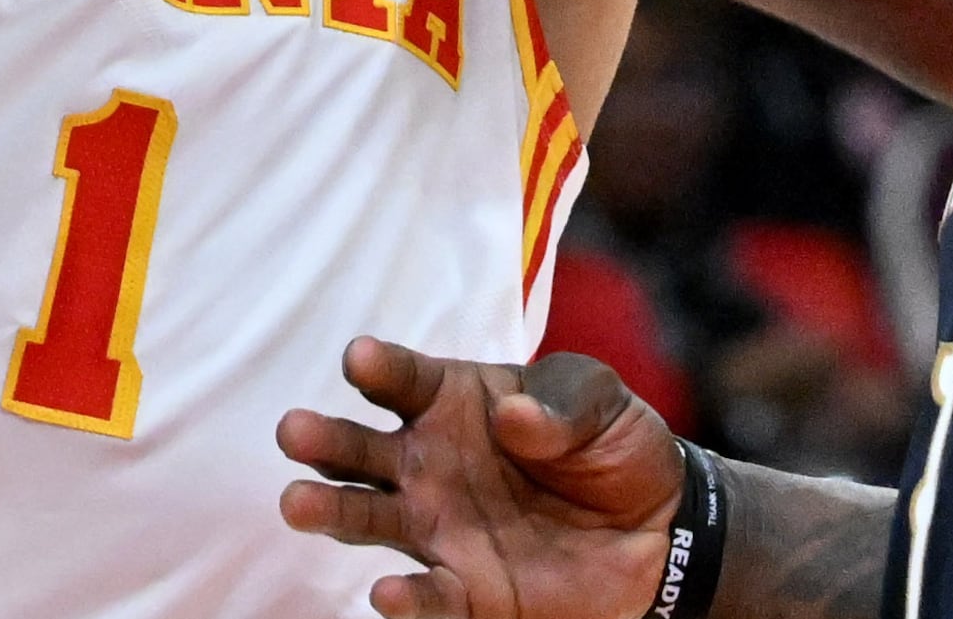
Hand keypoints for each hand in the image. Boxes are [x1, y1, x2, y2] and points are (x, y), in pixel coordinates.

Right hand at [276, 338, 684, 618]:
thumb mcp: (601, 402)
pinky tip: (385, 594)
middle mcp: (430, 464)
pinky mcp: (466, 590)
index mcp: (454, 402)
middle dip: (326, 439)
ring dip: (332, 511)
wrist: (659, 532)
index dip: (380, 367)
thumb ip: (561, 404)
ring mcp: (440, 529)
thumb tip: (514, 417)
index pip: (404, 380)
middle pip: (363, 449)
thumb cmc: (614, 447)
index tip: (359, 358)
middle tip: (293, 431)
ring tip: (297, 503)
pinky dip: (405, 600)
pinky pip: (428, 597)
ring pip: (370, 519)